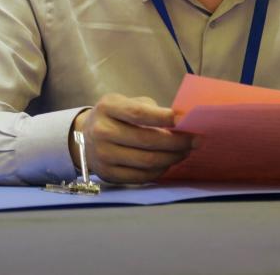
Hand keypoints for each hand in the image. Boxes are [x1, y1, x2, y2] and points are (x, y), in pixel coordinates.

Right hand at [70, 93, 193, 183]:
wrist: (84, 137)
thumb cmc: (114, 116)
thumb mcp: (125, 103)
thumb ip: (150, 109)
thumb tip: (181, 122)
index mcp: (108, 107)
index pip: (139, 113)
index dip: (164, 117)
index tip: (185, 119)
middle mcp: (102, 131)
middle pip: (146, 140)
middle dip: (176, 142)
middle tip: (195, 140)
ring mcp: (103, 155)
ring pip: (147, 161)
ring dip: (172, 157)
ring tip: (185, 152)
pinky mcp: (108, 174)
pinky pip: (141, 176)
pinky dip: (160, 170)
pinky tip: (168, 162)